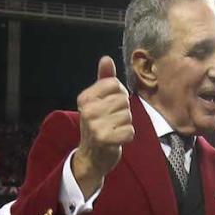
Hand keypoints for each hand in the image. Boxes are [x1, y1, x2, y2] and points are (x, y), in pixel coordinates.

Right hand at [73, 56, 135, 193]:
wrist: (91, 156)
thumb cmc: (98, 124)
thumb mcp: (97, 100)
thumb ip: (104, 79)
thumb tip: (106, 58)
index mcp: (85, 98)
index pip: (115, 84)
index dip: (119, 94)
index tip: (109, 106)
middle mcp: (87, 110)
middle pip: (124, 100)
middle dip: (123, 111)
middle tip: (111, 121)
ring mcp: (95, 126)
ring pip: (128, 116)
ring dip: (125, 124)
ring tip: (113, 130)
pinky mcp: (106, 140)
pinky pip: (130, 131)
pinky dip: (127, 136)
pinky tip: (117, 139)